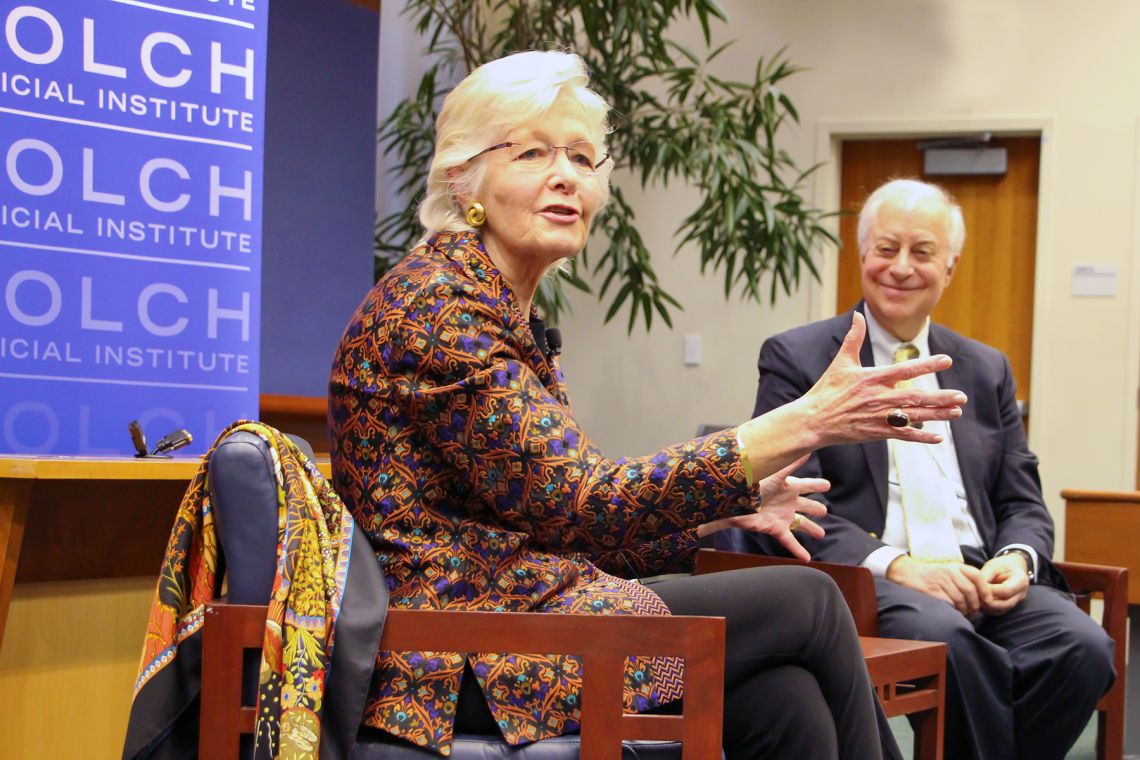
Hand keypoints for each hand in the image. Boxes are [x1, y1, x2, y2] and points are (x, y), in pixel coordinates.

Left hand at [699, 456, 828, 560]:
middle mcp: (786, 502)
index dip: (817, 485)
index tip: (827, 485)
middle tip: (824, 511)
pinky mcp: (776, 528)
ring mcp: (782, 516)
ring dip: (810, 529)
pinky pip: (789, 541)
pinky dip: (798, 550)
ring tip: (821, 534)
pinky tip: (807, 558)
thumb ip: (792, 463)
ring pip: (800, 524)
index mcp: (787, 487)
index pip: (806, 485)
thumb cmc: (755, 484)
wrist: (736, 502)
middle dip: (814, 508)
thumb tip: (807, 449)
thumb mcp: (776, 473)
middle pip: (805, 505)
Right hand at [799, 312, 966, 447]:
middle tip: (961, 396)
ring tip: (956, 412)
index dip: (928, 365)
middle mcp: (878, 398)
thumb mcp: (840, 362)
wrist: (813, 420)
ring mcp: (879, 417)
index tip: (946, 360)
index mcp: (872, 378)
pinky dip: (922, 437)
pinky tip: (938, 437)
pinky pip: (904, 435)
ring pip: (914, 416)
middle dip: (941, 397)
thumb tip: (858, 315)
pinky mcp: (877, 433)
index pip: (905, 370)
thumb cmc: (826, 390)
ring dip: (938, 415)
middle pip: (916, 397)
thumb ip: (854, 338)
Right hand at [886, 554, 992, 616]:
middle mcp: (950, 572)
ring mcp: (941, 581)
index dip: (985, 589)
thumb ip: (963, 578)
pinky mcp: (933, 590)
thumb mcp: (948, 570)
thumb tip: (981, 594)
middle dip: (975, 604)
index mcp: (956, 566)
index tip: (988, 600)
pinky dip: (954, 610)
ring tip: (965, 614)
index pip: (977, 576)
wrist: (908, 572)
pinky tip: (955, 612)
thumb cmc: (931, 574)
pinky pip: (949, 603)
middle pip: (970, 590)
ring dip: (965, 610)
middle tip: (975, 612)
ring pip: (960, 598)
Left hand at [979, 554, 1029, 615]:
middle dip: (987, 602)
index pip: (1006, 591)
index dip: (990, 591)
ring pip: (1001, 610)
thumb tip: (975, 586)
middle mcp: (1021, 594)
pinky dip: (987, 609)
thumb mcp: (994, 565)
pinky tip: (978, 603)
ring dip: (986, 607)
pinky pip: (998, 612)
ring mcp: (1016, 602)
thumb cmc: (1003, 565)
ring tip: (974, 600)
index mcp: (1021, 581)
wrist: (1013, 568)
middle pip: (1005, 604)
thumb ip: (986, 575)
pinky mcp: (1009, 607)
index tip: (977, 588)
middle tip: (973, 596)